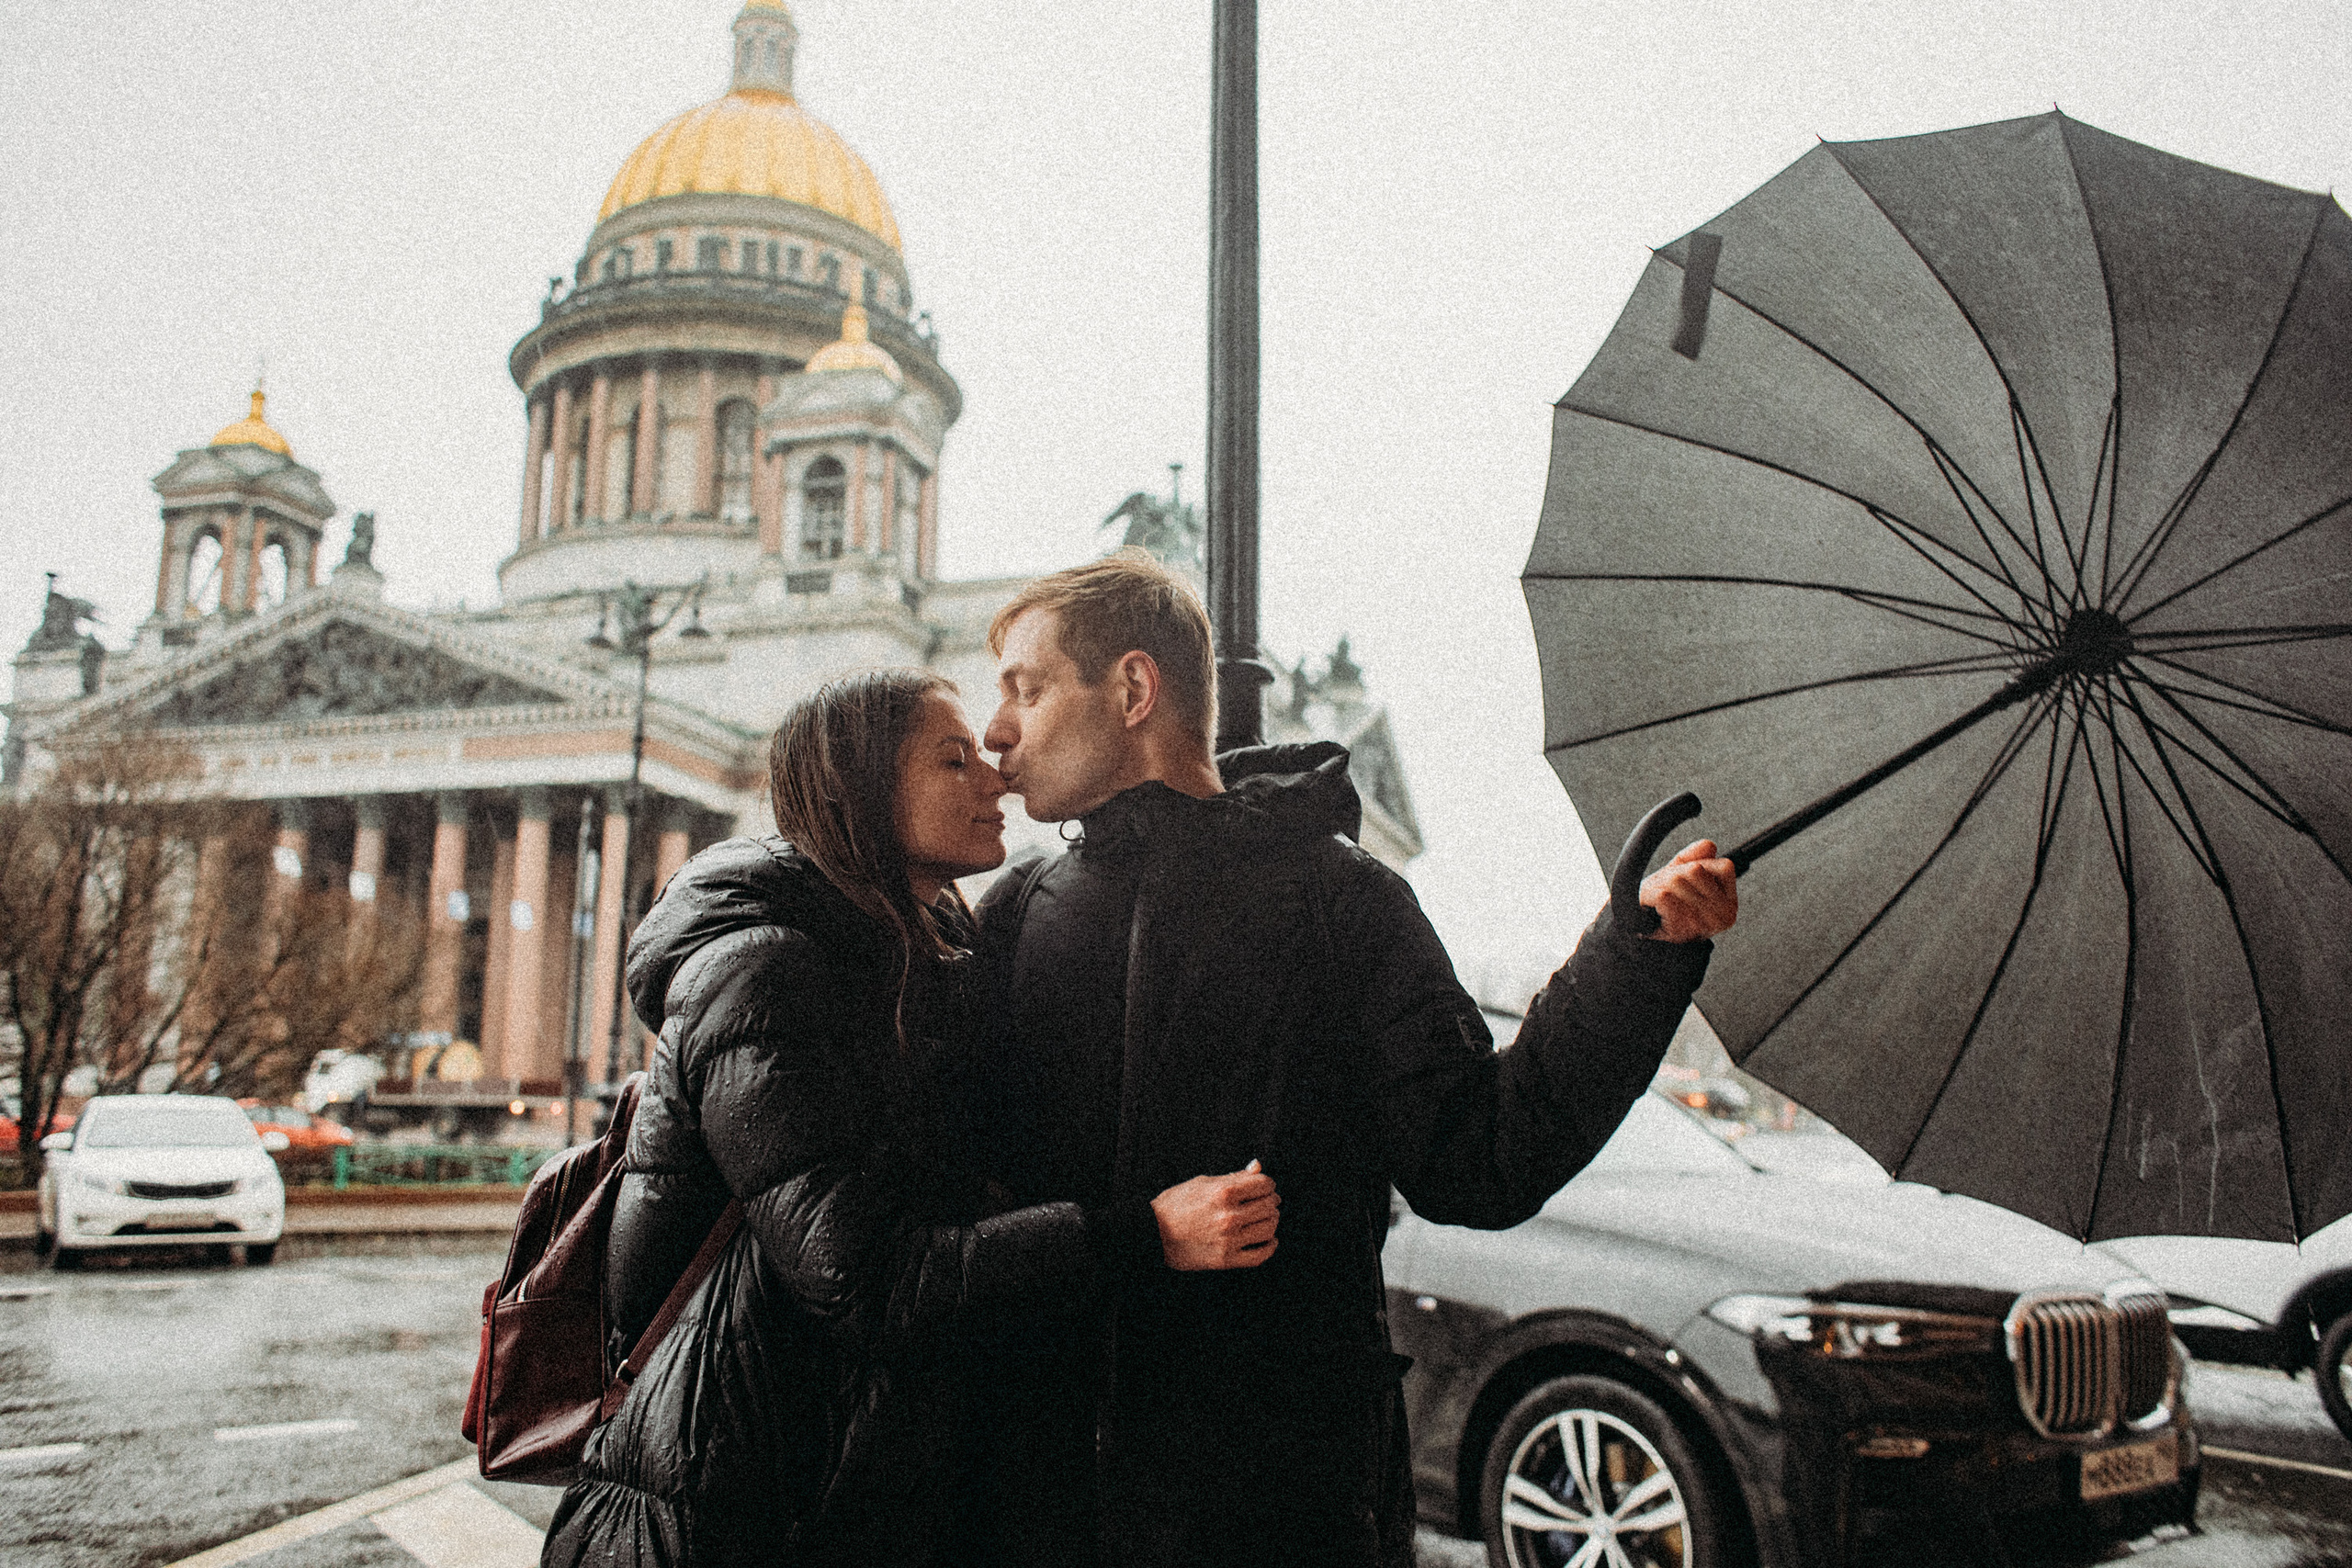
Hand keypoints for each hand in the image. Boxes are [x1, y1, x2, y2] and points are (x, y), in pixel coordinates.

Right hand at [1151, 1160, 1279, 1270]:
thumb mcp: (1202, 1183)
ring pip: (1268, 1229)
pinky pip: (1259, 1255)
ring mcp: (1228, 1240)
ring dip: (1272, 1221)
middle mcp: (1229, 1216)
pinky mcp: (1226, 1260)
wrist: (1153, 1234)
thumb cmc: (1175, 1204)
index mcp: (1223, 1192)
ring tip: (1267, 1217)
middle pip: (1269, 1205)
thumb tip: (1258, 1167)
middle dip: (1271, 1200)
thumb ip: (1233, 1177)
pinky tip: (1270, 1239)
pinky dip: (1270, 1246)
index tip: (1265, 1186)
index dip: (1268, 1183)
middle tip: (1268, 1200)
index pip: (1264, 1184)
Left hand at [1640, 839, 1736, 942]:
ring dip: (1662, 886)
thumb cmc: (1666, 904)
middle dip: (1677, 874)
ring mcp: (1704, 923)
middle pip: (1697, 870)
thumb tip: (1709, 845)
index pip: (1725, 866)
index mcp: (1730, 903)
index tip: (1690, 881)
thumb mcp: (1683, 876)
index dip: (1703, 865)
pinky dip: (1652, 897)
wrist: (1645, 933)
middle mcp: (1723, 915)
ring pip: (1678, 880)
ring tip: (1662, 902)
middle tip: (1670, 892)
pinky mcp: (1681, 927)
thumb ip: (1696, 857)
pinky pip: (1664, 895)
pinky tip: (1656, 910)